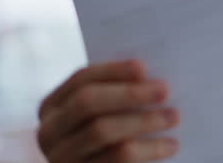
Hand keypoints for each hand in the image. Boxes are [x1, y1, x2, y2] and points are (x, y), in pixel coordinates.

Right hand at [37, 59, 179, 161]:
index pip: (80, 79)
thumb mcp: (107, 112)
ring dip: (143, 120)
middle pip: (86, 102)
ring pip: (101, 131)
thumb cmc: (115, 135)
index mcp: (53, 106)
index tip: (144, 67)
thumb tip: (151, 74)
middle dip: (128, 93)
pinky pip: (117, 158)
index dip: (112, 71)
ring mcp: (61, 158)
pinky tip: (171, 144)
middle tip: (164, 90)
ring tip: (174, 116)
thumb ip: (118, 93)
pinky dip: (149, 149)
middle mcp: (48, 132)